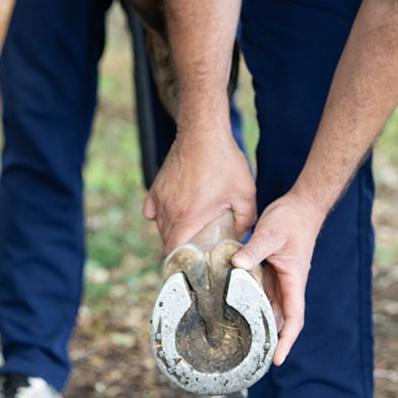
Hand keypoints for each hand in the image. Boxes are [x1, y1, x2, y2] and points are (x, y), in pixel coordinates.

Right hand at [143, 125, 255, 251]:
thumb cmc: (224, 162)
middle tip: (198, 248)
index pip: (174, 253)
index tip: (192, 265)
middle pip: (167, 242)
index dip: (182, 263)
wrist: (204, 132)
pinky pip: (152, 210)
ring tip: (190, 230)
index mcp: (187, 218)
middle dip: (181, 249)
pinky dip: (160, 216)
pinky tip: (174, 211)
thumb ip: (245, 221)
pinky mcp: (156, 186)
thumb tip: (241, 236)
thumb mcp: (245, 194)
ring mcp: (160, 198)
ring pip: (160, 227)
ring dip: (173, 233)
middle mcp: (169, 211)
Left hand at [231, 189, 325, 365]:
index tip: (276, 359)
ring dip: (260, 322)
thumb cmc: (291, 219)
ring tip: (241, 340)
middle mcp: (288, 283)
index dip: (287, 340)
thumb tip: (236, 265)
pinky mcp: (273, 269)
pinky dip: (253, 301)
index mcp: (294, 280)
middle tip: (251, 358)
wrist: (302, 204)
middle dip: (270, 338)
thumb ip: (254, 250)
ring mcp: (281, 277)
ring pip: (270, 306)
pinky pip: (263, 291)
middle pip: (281, 318)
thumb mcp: (271, 232)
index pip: (294, 318)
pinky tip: (236, 307)